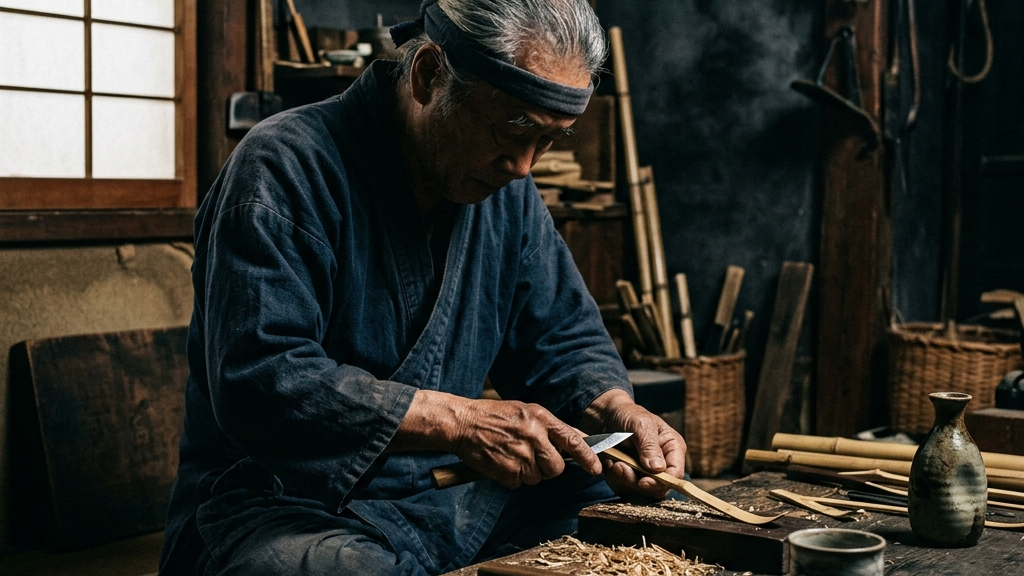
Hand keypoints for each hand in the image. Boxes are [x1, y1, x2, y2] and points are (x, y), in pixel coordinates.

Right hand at [389, 390, 601, 488]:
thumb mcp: (526, 411)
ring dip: (528, 472)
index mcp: (541, 419)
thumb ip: (550, 427)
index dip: (587, 457)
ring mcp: (520, 455)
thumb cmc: (496, 416)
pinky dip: (512, 477)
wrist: (464, 423)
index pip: (573, 441)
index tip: (596, 468)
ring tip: (513, 455)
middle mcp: (534, 437)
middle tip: (534, 458)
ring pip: (538, 478)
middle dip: (549, 468)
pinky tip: (503, 462)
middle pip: (556, 467)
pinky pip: (519, 483)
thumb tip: (576, 441)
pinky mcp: (507, 471)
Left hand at [580, 389, 685, 498]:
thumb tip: (658, 469)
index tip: (643, 481)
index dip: (662, 482)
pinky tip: (610, 463)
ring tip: (614, 463)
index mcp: (673, 449)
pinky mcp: (631, 477)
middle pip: (659, 488)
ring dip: (624, 479)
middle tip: (620, 467)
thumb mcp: (641, 425)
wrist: (606, 416)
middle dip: (639, 482)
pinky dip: (615, 478)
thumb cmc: (628, 415)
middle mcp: (662, 463)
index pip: (676, 474)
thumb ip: (650, 446)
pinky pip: (625, 487)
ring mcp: (646, 472)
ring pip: (641, 490)